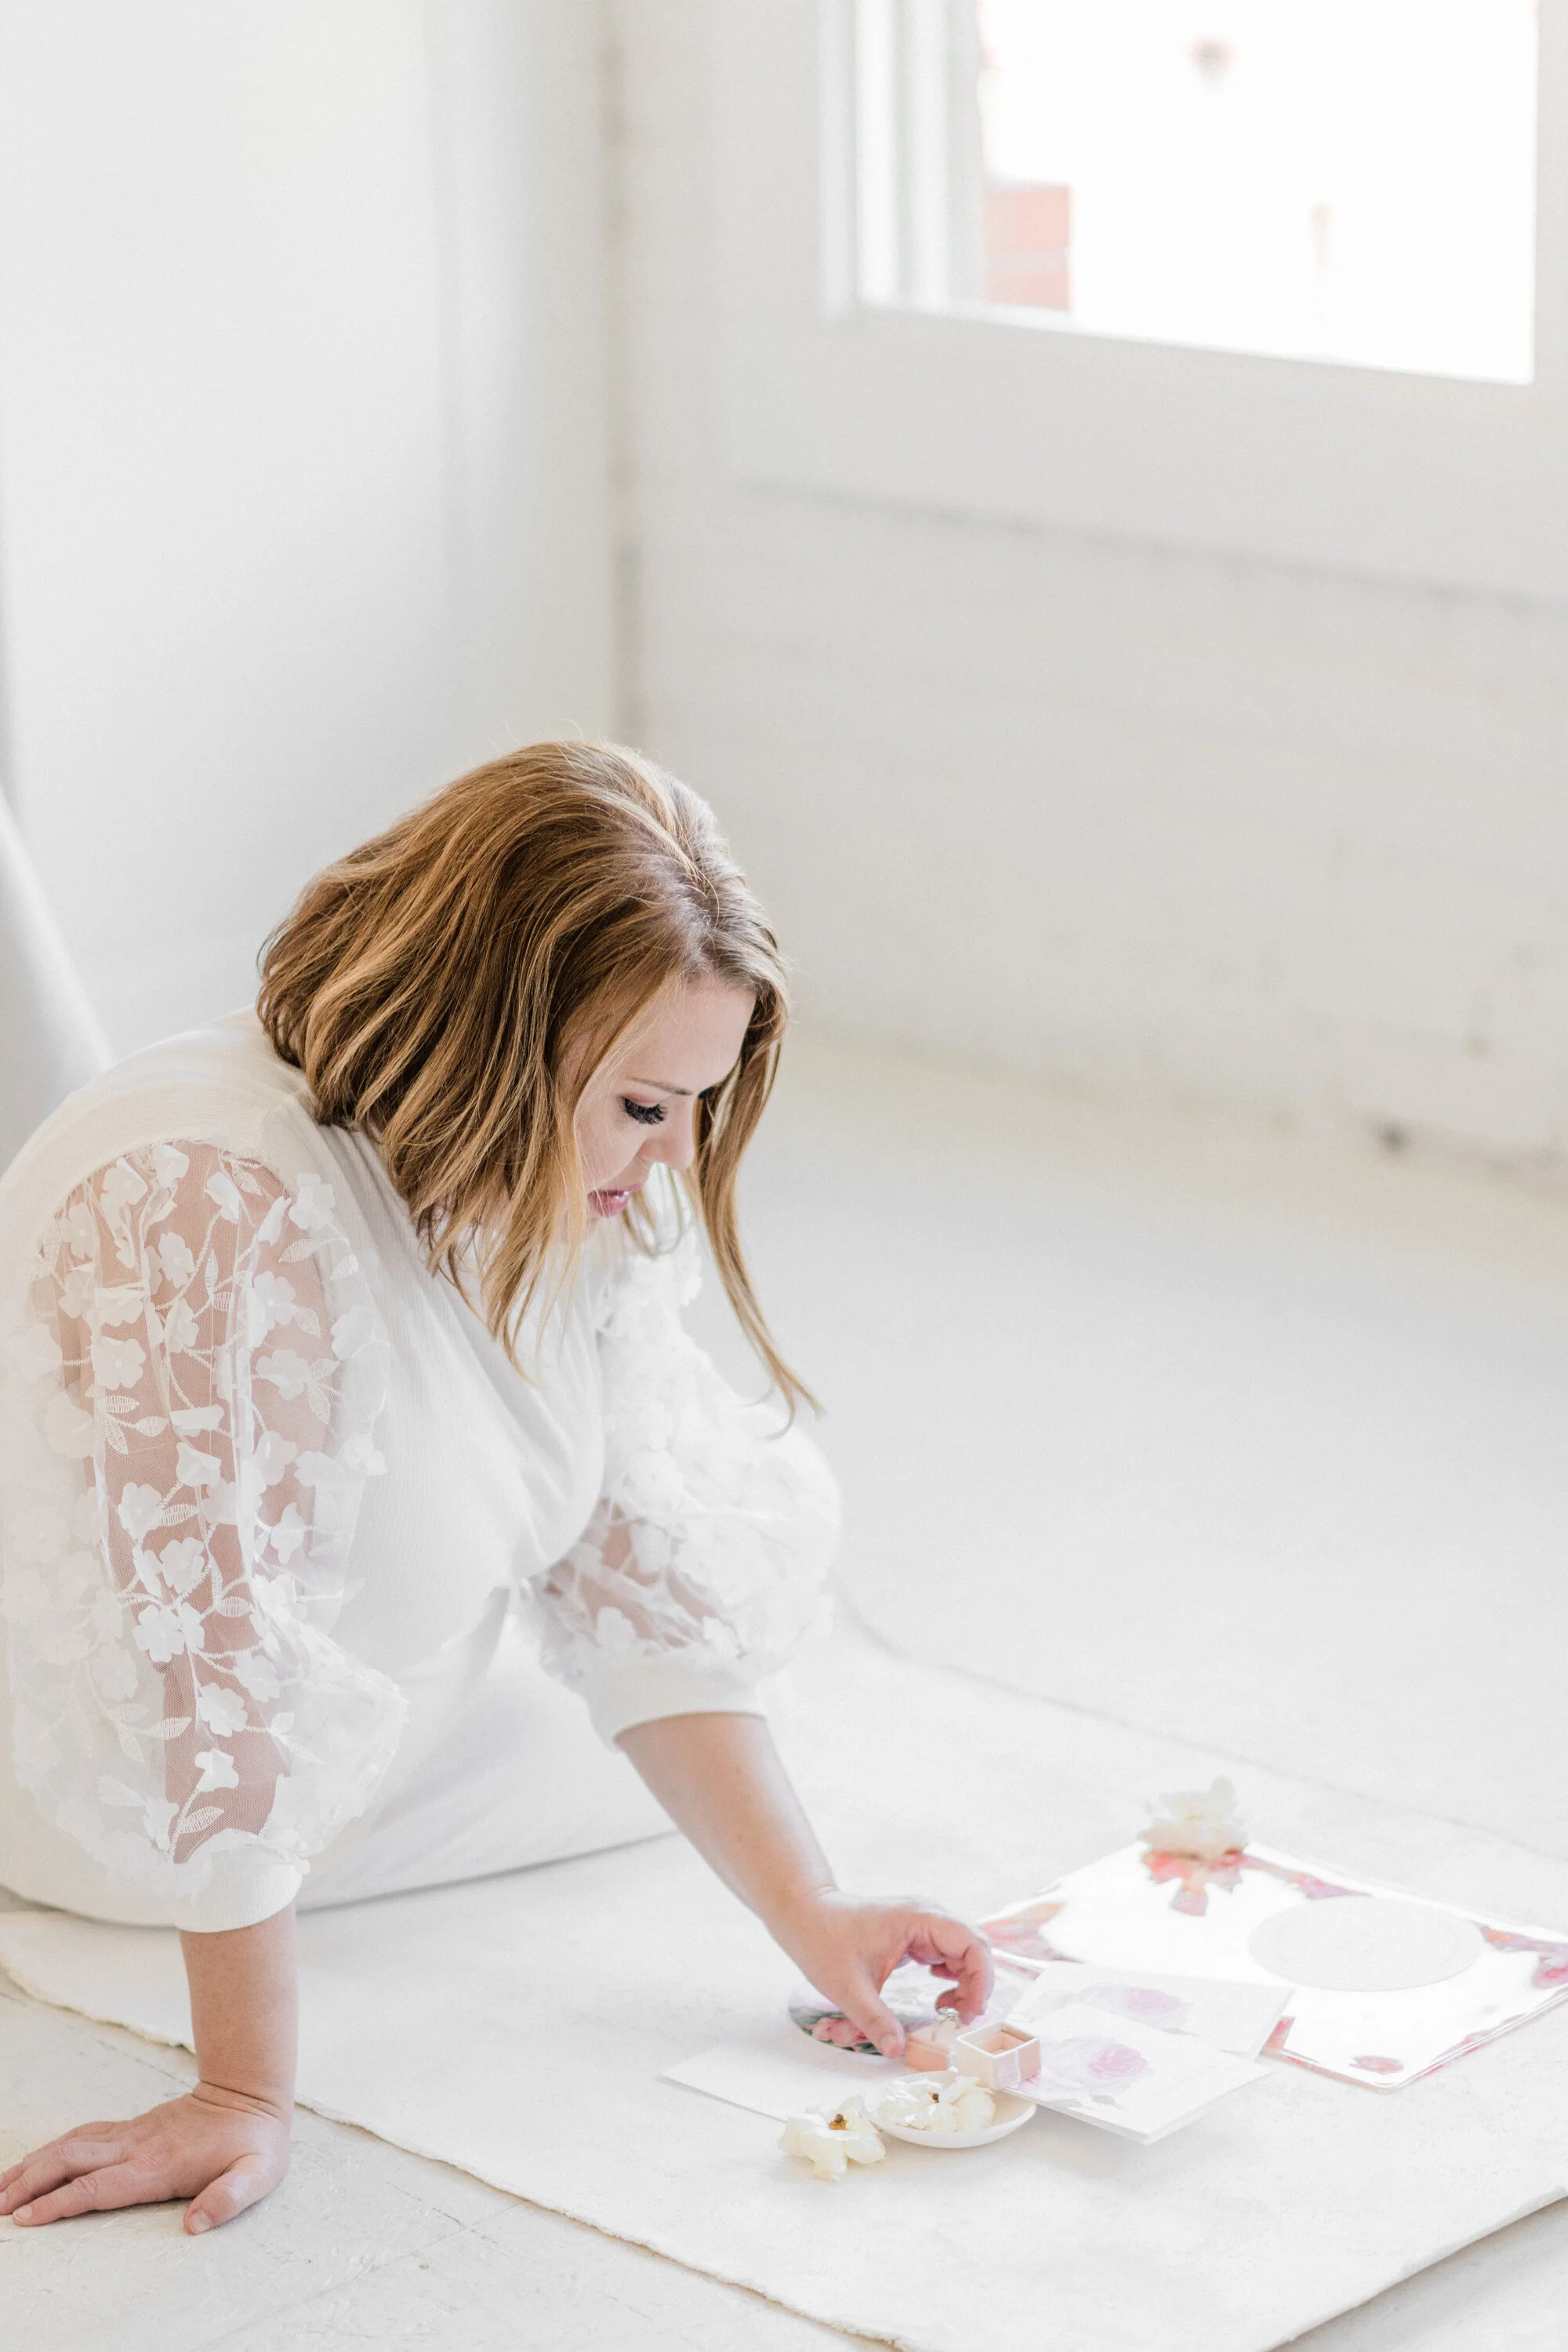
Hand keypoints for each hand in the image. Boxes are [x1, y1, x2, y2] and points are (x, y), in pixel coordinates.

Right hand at [0, 2082, 290, 2232]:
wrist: (251, 2093)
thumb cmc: (254, 2142)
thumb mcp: (256, 2174)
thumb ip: (229, 2199)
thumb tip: (196, 2226)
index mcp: (158, 2165)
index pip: (98, 2187)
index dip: (60, 2203)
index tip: (26, 2218)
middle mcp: (137, 2146)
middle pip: (71, 2162)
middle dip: (30, 2184)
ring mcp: (132, 2133)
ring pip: (71, 2145)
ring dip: (34, 2164)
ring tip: (0, 2187)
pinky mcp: (133, 2127)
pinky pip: (84, 2135)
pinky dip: (54, 2148)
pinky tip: (37, 2160)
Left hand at [773, 1889, 992, 2059]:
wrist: (806, 1914)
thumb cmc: (824, 1941)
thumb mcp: (848, 1987)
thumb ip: (874, 2020)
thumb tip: (897, 2051)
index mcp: (918, 1918)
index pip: (971, 1942)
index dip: (982, 1978)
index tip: (971, 2013)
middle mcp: (927, 1915)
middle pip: (973, 1946)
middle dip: (976, 1984)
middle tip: (961, 2018)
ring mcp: (921, 1922)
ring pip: (962, 1950)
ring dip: (965, 1981)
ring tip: (947, 2010)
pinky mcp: (915, 1933)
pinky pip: (947, 1953)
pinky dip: (952, 1976)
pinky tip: (939, 1997)